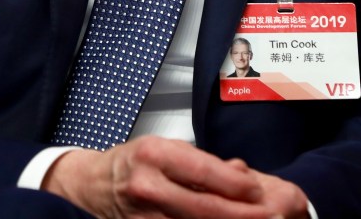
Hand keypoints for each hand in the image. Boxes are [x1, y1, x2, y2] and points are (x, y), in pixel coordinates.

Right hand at [43, 136, 308, 218]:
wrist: (91, 184)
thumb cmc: (133, 162)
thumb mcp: (168, 148)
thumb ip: (204, 162)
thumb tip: (242, 173)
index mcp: (156, 155)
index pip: (204, 171)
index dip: (236, 185)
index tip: (258, 192)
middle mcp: (148, 185)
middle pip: (204, 208)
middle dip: (240, 214)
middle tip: (268, 216)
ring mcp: (144, 215)